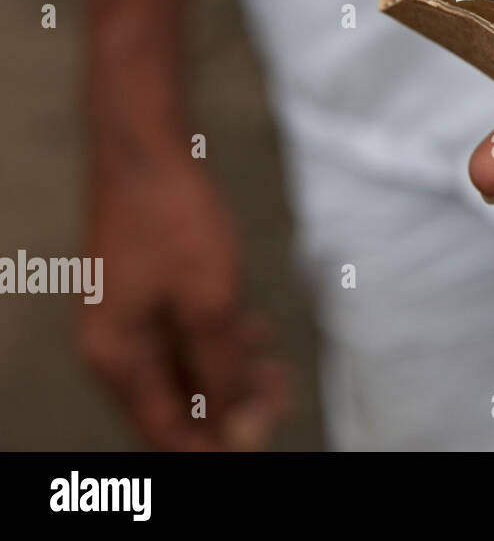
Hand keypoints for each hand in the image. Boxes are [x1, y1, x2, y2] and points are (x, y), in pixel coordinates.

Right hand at [79, 151, 288, 448]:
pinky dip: (220, 342)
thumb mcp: (210, 301)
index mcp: (117, 358)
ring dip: (231, 375)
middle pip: (175, 401)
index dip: (212, 445)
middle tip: (280, 404)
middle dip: (229, 409)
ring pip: (184, 366)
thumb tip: (240, 425)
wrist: (145, 146)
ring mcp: (128, 317)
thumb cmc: (172, 218)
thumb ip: (224, 369)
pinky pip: (184, 335)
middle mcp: (114, 345)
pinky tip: (257, 336)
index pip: (164, 429)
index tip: (257, 443)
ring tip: (278, 374)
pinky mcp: (145, 291)